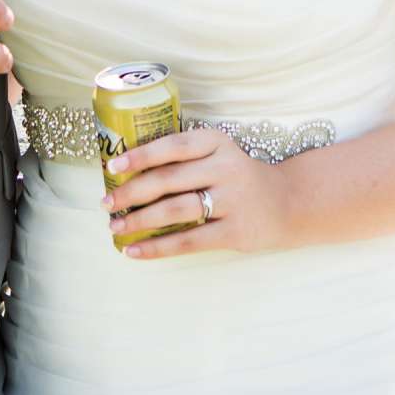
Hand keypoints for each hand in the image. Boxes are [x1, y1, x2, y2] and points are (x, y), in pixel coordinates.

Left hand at [102, 127, 295, 258]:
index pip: (173, 145)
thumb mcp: (218, 154)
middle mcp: (225, 168)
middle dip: (131, 193)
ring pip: (175, 210)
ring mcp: (232, 200)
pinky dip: (158, 247)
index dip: (140, 155)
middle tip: (106, 203)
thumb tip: (128, 174)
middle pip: (168, 179)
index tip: (113, 167)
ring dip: (139, 220)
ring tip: (116, 227)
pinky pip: (188, 241)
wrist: (288, 202)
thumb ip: (184, 158)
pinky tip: (135, 251)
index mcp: (217, 142)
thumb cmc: (237, 177)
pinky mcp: (235, 232)